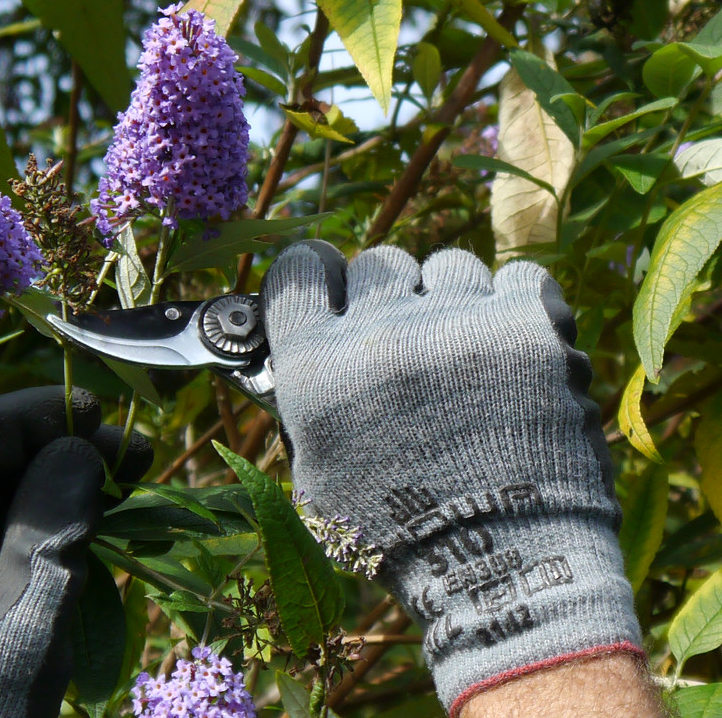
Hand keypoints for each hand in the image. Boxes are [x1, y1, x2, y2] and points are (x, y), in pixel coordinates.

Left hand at [0, 387, 151, 717]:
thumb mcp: (24, 618)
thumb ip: (53, 523)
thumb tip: (81, 449)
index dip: (30, 416)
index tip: (98, 412)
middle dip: (49, 454)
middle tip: (128, 456)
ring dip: (48, 492)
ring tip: (120, 491)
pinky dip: (34, 536)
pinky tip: (84, 539)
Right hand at [260, 242, 644, 715]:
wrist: (501, 565)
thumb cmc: (399, 529)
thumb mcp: (319, 471)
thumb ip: (309, 397)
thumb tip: (313, 344)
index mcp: (317, 366)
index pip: (299, 270)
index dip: (315, 273)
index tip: (331, 286)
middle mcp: (380, 331)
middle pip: (376, 262)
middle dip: (387, 294)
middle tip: (405, 338)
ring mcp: (458, 321)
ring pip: (447, 267)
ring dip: (451, 302)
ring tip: (467, 352)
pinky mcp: (528, 324)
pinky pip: (516, 278)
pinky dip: (515, 307)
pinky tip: (514, 348)